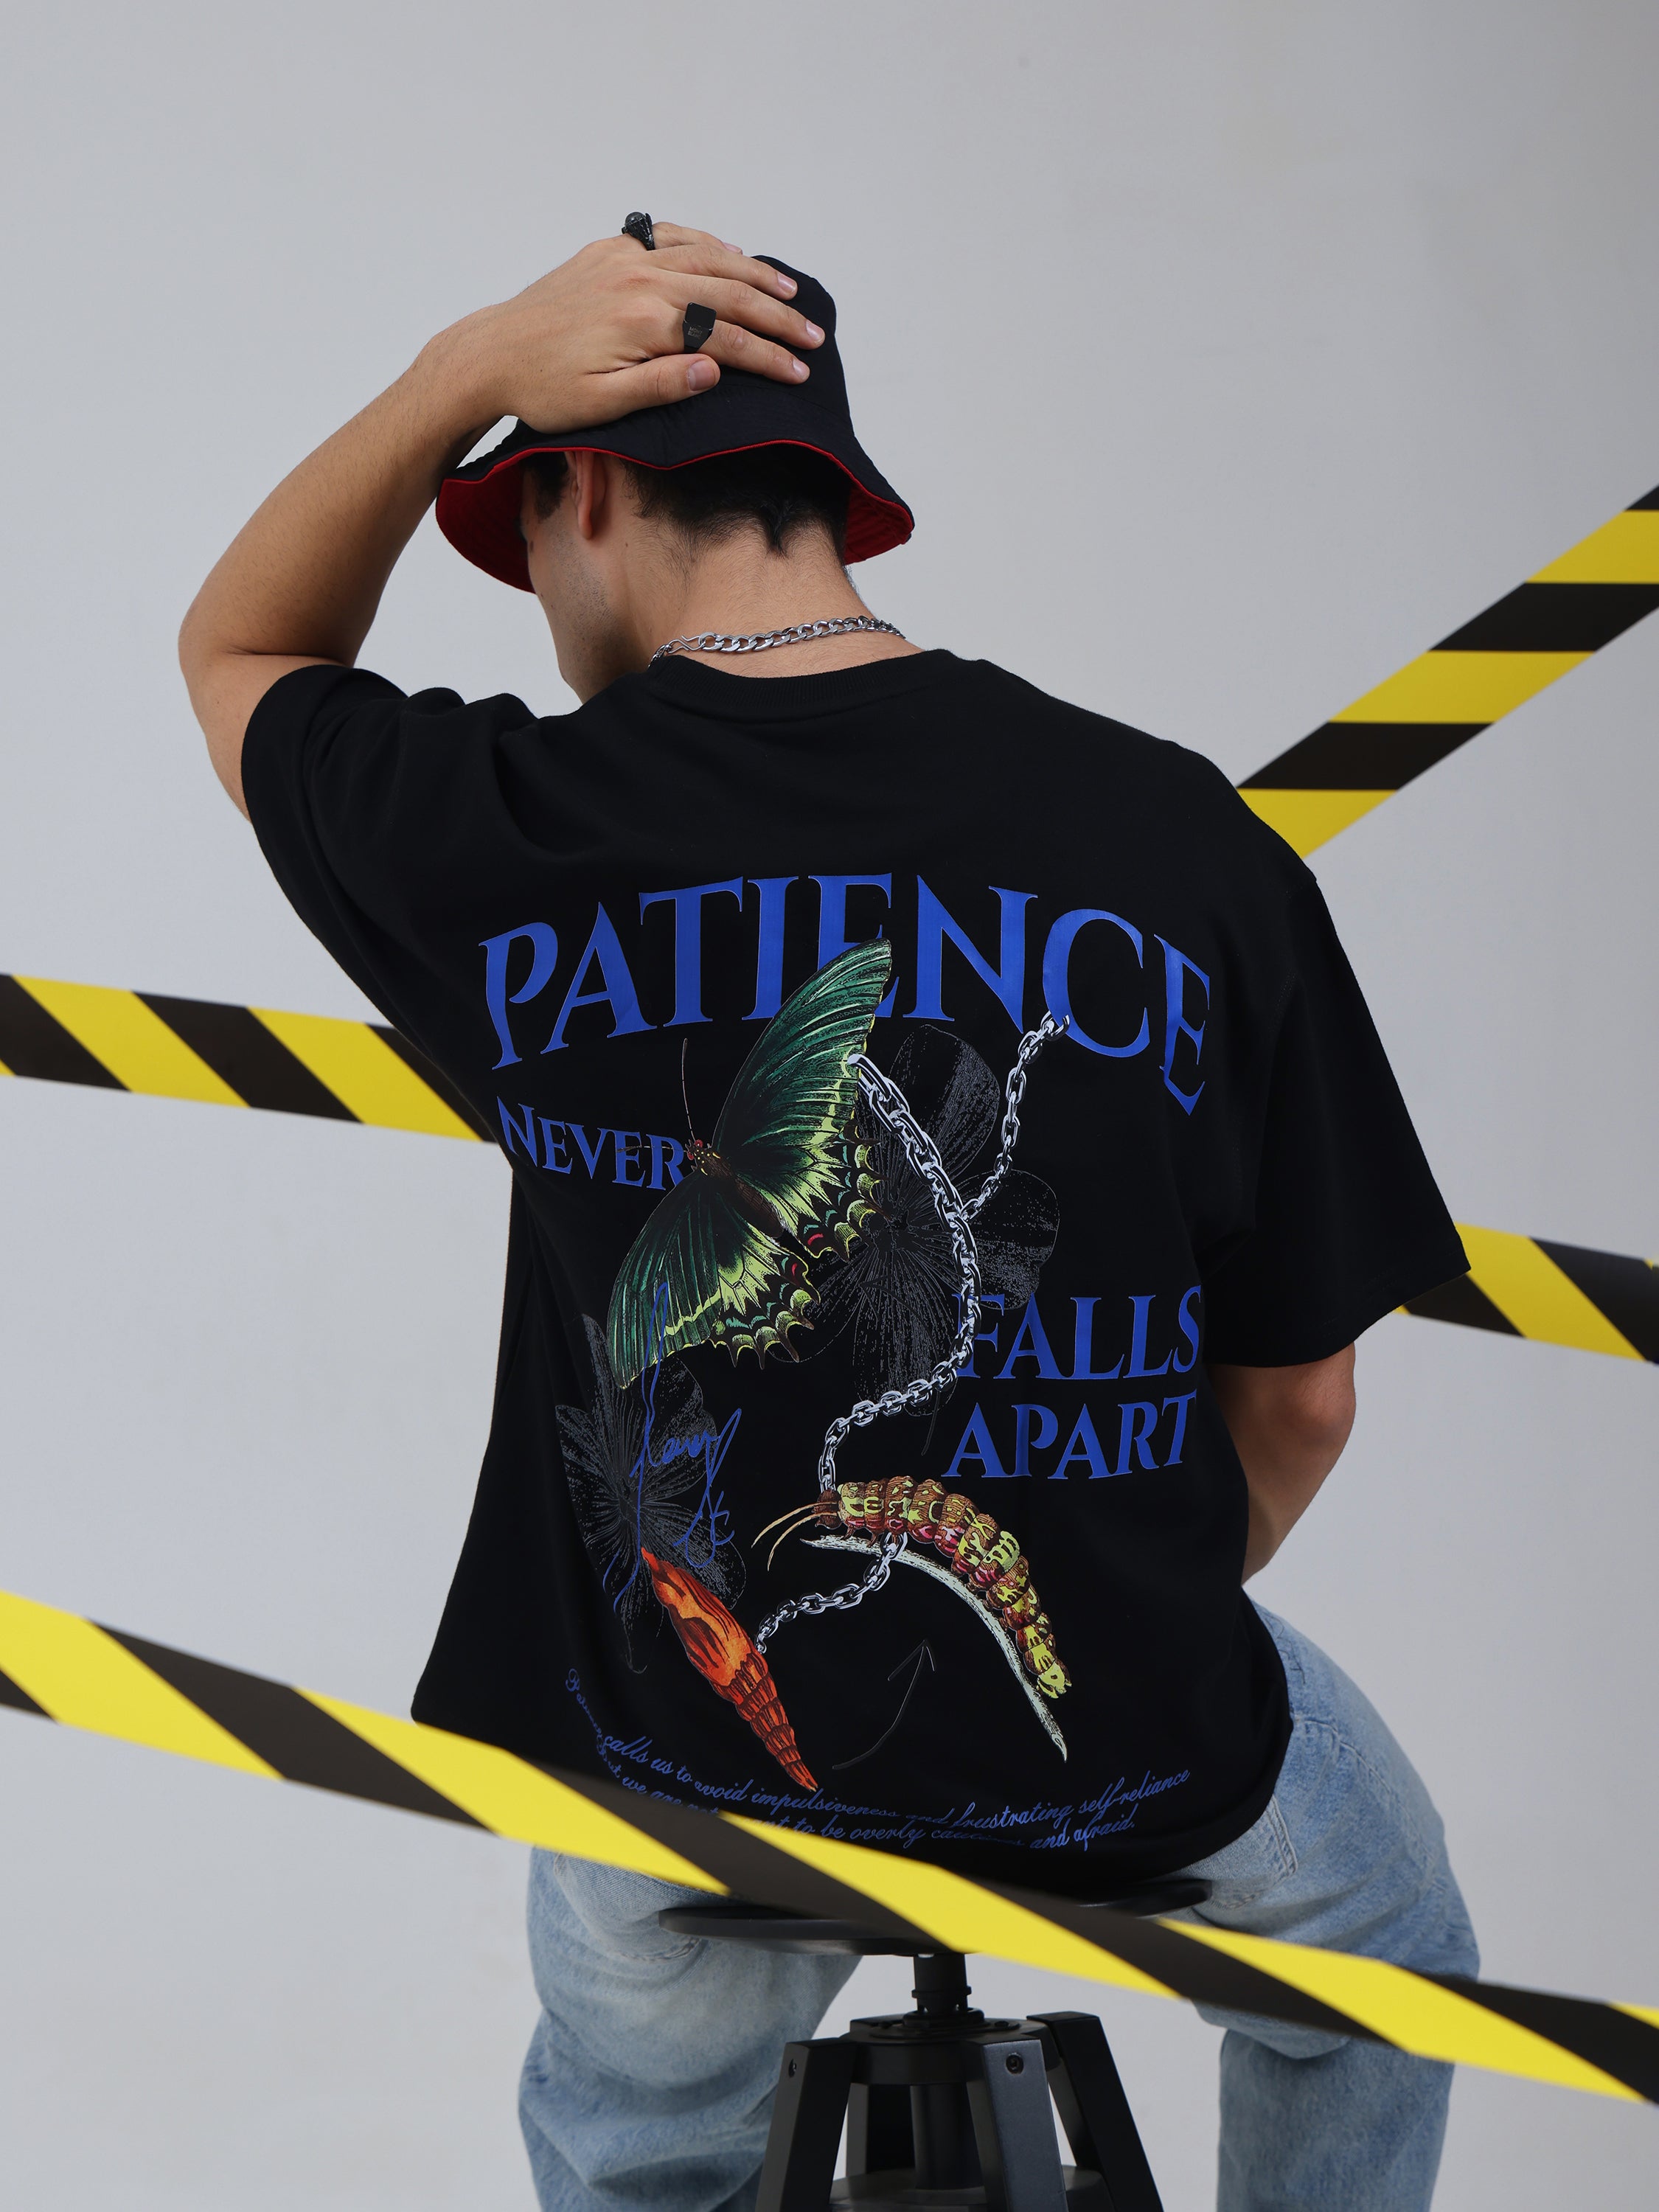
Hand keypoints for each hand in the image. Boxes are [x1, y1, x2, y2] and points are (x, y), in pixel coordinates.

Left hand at [452, 221, 823, 431]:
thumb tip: (714, 367)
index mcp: (642, 321)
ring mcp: (623, 257)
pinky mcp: (609, 250)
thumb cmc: (543, 390)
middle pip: (726, 292)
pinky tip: (731, 254)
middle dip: (776, 314)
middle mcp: (638, 279)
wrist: (490, 354)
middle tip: (813, 335)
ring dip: (753, 273)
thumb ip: (660, 385)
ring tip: (789, 290)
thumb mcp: (602, 405)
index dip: (768, 356)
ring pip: (706, 257)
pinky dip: (707, 244)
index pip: (724, 337)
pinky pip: (670, 237)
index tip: (800, 372)